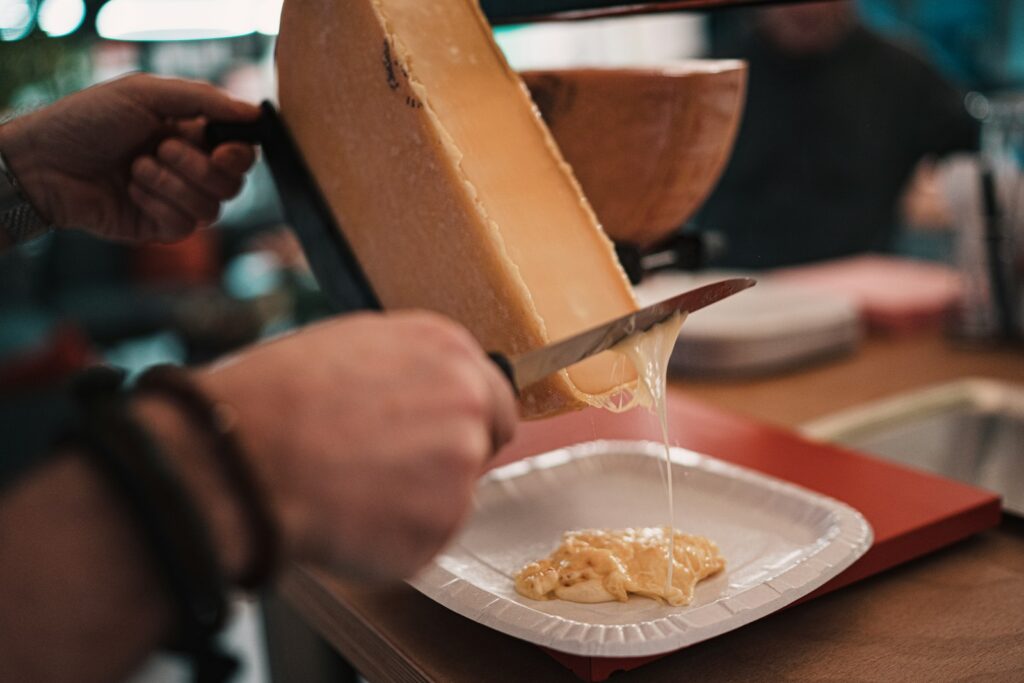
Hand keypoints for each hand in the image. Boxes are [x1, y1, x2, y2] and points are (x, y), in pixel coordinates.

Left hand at [0, 73, 258, 242]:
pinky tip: (131, 192)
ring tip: (137, 169)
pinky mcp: (160, 229)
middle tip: (162, 148)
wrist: (44, 162)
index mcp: (190, 135)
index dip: (239, 154)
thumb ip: (204, 99)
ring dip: (173, 185)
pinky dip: (160, 205)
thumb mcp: (145, 93)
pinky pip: (186, 226)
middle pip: (233, 183)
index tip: (221, 149)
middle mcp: (188, 170)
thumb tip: (254, 112)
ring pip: (213, 209)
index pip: (239, 152)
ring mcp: (175, 202)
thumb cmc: (87, 121)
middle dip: (199, 167)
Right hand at [196, 311, 517, 580]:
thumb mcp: (350, 346)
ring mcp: (459, 464)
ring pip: (454, 494)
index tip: (438, 435)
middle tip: (389, 470)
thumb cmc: (273, 398)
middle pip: (482, 443)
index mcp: (446, 349)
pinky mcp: (442, 523)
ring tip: (351, 489)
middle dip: (447, 460)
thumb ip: (408, 368)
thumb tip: (420, 391)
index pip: (493, 394)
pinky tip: (349, 517)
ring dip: (417, 501)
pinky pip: (428, 538)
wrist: (240, 457)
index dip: (465, 420)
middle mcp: (466, 400)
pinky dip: (396, 539)